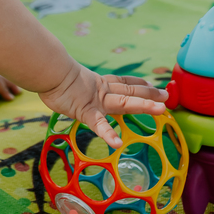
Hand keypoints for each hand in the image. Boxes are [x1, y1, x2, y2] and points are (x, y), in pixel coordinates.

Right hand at [38, 66, 166, 148]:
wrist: (47, 70)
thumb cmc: (52, 73)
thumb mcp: (68, 78)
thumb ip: (74, 82)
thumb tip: (71, 84)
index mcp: (98, 83)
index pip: (122, 82)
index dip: (138, 83)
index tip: (151, 83)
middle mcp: (102, 91)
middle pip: (130, 90)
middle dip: (149, 93)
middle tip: (166, 95)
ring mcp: (96, 101)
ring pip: (124, 102)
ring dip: (143, 105)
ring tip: (160, 109)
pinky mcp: (85, 110)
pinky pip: (98, 124)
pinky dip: (107, 133)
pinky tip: (116, 143)